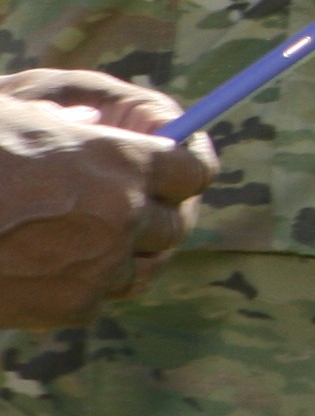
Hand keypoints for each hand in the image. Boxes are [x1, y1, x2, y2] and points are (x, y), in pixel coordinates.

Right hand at [0, 81, 209, 330]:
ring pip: (138, 265)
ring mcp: (98, 267)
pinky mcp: (68, 308)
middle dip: (153, 209)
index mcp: (122, 161)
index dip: (187, 161)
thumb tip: (95, 123)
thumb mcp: (14, 108)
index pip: (196, 168)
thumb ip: (69, 115)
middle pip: (174, 222)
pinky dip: (81, 282)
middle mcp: (123, 216)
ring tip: (77, 231)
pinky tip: (44, 261)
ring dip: (118, 250)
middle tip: (123, 198)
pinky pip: (97, 296)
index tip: (178, 158)